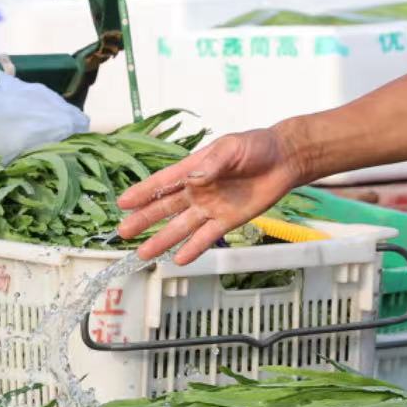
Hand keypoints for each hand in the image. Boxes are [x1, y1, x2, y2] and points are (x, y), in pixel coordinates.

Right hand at [115, 126, 304, 263]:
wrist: (284, 160)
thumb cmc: (256, 146)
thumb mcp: (232, 148)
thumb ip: (213, 164)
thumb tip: (193, 178)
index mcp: (193, 168)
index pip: (162, 182)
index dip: (143, 192)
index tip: (123, 202)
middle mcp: (197, 190)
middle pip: (165, 208)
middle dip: (144, 219)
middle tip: (123, 232)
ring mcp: (211, 207)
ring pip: (181, 227)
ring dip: (163, 239)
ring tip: (143, 254)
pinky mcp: (227, 220)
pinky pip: (207, 237)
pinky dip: (194, 248)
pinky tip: (179, 259)